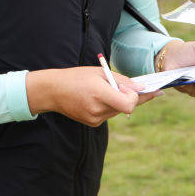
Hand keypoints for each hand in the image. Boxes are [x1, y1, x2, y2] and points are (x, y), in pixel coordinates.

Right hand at [26, 66, 160, 125]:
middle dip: (132, 96)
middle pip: (126, 107)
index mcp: (99, 94)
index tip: (138, 87)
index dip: (137, 96)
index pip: (129, 104)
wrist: (53, 91)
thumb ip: (122, 80)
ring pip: (119, 110)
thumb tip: (142, 87)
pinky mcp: (92, 123)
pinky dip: (110, 105)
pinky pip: (110, 114)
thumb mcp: (100, 72)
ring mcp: (95, 119)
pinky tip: (99, 97)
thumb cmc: (77, 77)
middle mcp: (98, 110)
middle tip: (139, 87)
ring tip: (108, 89)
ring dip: (120, 100)